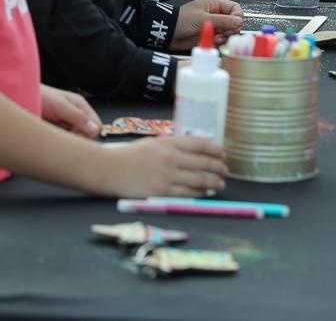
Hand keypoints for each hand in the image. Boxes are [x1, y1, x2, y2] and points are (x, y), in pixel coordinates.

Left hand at [40, 85, 100, 138]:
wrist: (18, 97)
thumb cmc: (38, 95)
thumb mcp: (59, 105)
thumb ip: (77, 116)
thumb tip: (94, 128)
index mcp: (80, 106)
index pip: (96, 126)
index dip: (87, 133)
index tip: (74, 134)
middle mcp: (75, 116)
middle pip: (86, 136)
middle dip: (75, 138)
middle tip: (61, 134)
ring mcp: (65, 125)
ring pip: (74, 141)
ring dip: (64, 139)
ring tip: (52, 131)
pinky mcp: (55, 133)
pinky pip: (62, 143)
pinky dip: (56, 142)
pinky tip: (48, 135)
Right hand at [100, 135, 226, 198]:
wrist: (110, 169)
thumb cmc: (130, 155)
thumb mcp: (153, 143)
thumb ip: (173, 145)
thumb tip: (194, 150)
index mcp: (169, 143)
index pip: (200, 144)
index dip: (216, 150)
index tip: (222, 154)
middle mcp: (171, 158)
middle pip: (205, 163)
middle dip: (219, 168)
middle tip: (225, 171)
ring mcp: (168, 176)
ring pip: (200, 180)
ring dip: (214, 182)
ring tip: (220, 184)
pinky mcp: (163, 192)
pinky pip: (189, 194)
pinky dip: (201, 193)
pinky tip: (207, 193)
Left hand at [172, 0, 242, 50]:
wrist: (168, 33)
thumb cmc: (181, 20)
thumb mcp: (203, 18)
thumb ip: (222, 20)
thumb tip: (238, 20)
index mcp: (214, 5)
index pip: (234, 8)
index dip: (237, 16)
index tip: (235, 24)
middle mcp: (215, 15)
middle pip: (234, 21)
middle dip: (232, 28)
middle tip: (226, 32)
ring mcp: (213, 26)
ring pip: (229, 32)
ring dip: (226, 36)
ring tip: (218, 37)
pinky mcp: (210, 36)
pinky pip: (221, 40)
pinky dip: (220, 41)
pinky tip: (214, 41)